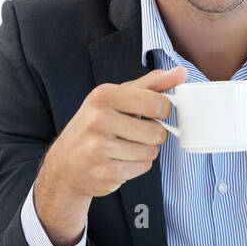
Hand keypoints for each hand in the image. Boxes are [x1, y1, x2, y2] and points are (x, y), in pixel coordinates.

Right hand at [34, 65, 186, 245]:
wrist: (65, 164)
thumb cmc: (97, 125)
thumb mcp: (118, 98)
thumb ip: (152, 84)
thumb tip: (181, 73)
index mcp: (104, 95)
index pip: (158, 103)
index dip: (163, 111)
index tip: (153, 112)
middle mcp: (98, 119)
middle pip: (157, 132)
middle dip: (153, 135)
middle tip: (134, 133)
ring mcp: (100, 147)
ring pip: (151, 151)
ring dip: (143, 152)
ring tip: (123, 147)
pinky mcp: (105, 172)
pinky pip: (143, 168)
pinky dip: (136, 166)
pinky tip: (117, 161)